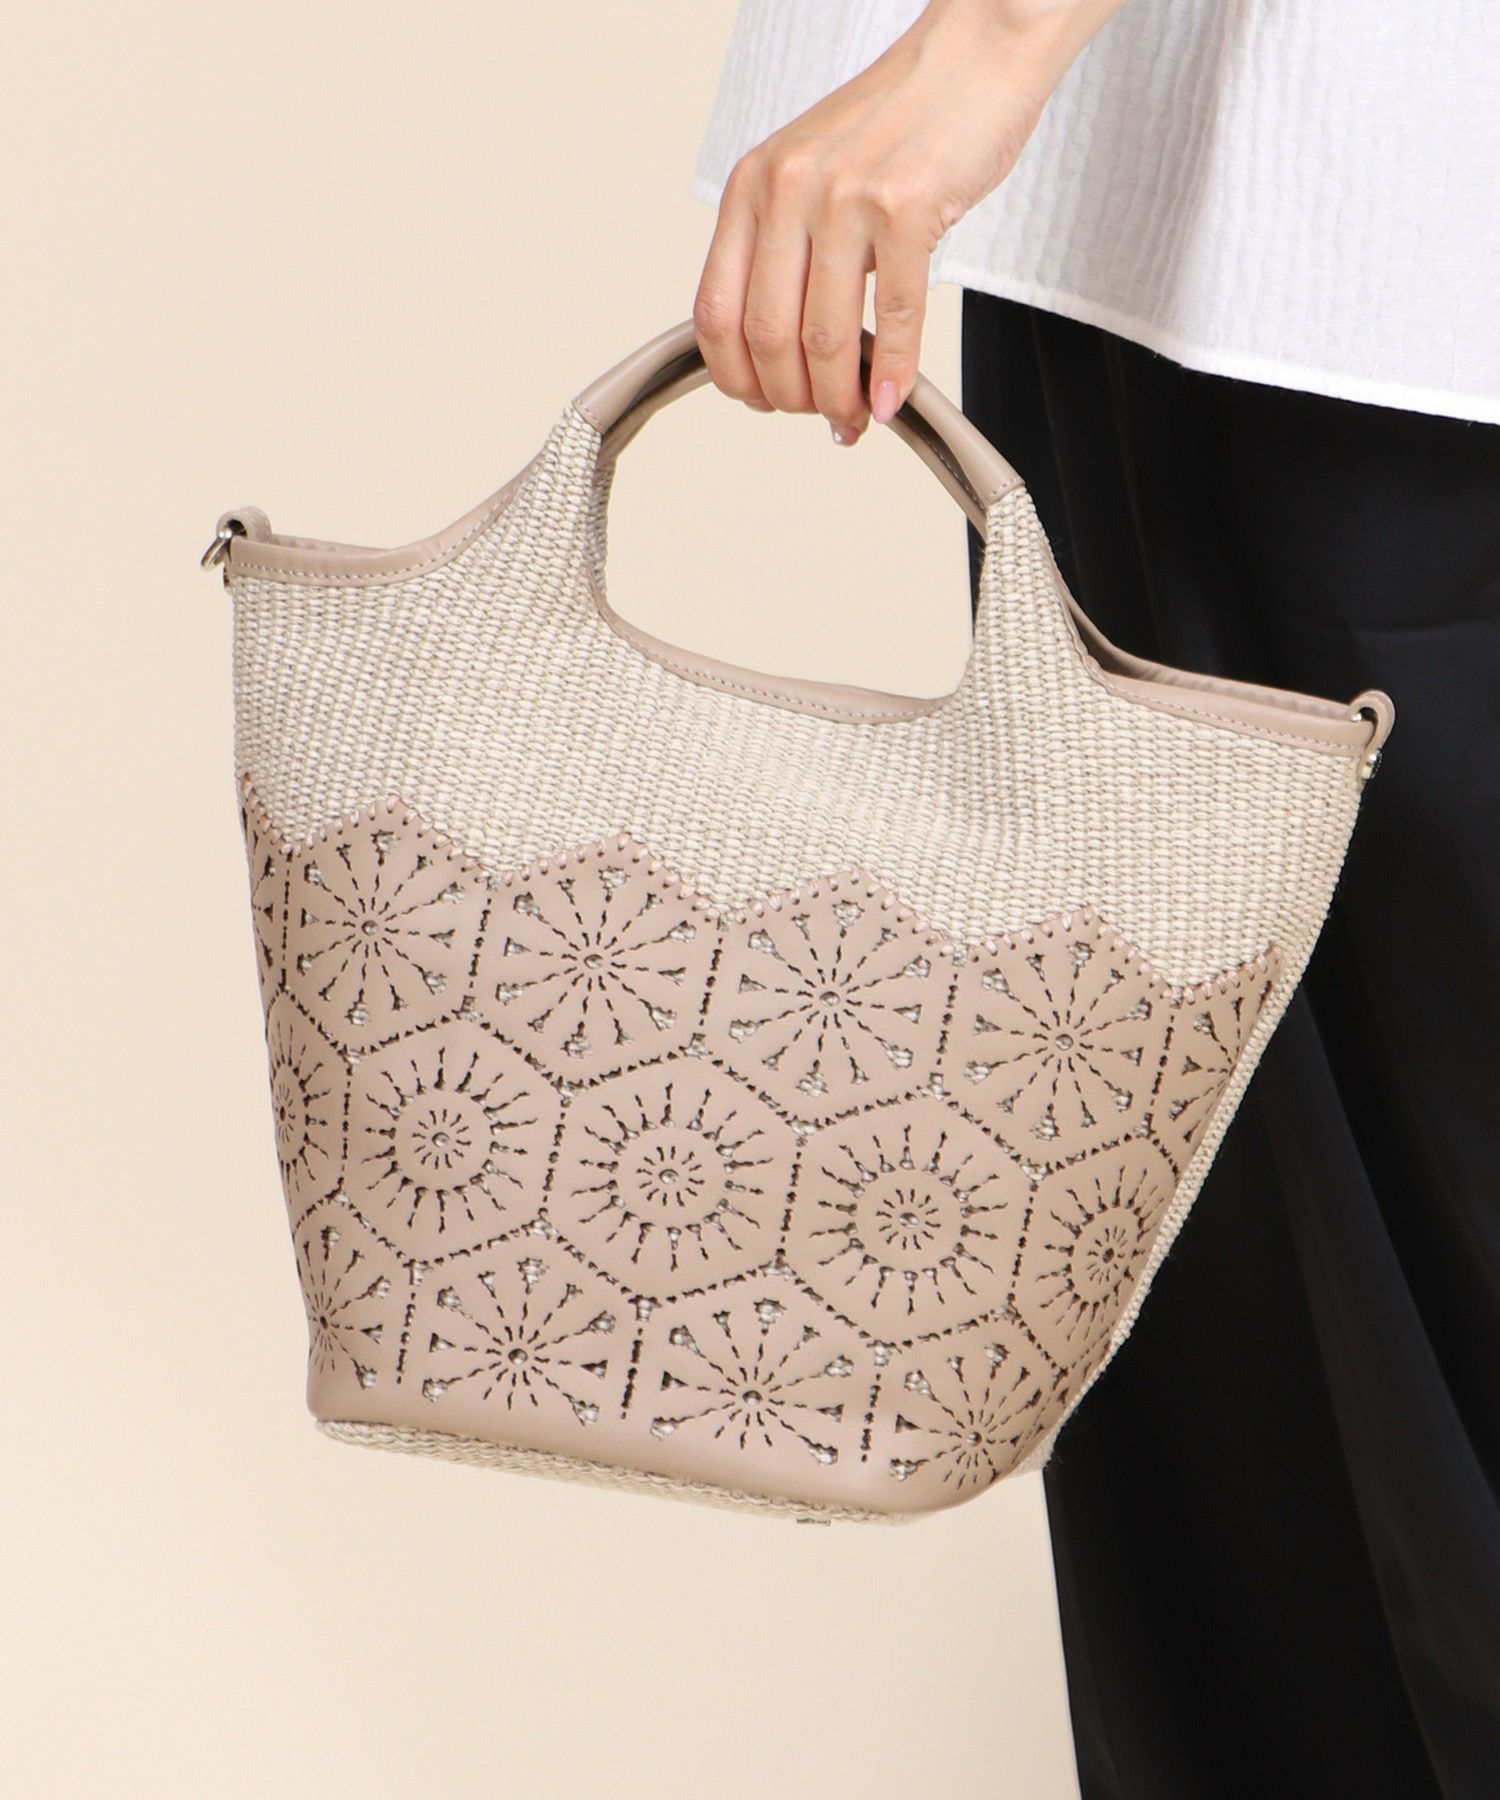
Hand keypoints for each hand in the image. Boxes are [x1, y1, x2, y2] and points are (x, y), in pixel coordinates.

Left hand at [692, 0, 1125, 442]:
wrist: (973, 56)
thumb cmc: (899, 126)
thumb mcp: (812, 175)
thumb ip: (789, 249)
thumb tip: (786, 353)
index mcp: (752, 185)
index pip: (715, 311)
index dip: (735, 376)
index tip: (762, 402)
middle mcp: (787, 187)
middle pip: (767, 334)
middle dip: (791, 397)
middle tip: (821, 416)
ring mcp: (845, 196)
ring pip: (825, 335)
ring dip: (840, 398)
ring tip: (855, 418)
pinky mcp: (906, 206)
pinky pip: (893, 316)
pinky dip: (893, 374)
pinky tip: (893, 402)